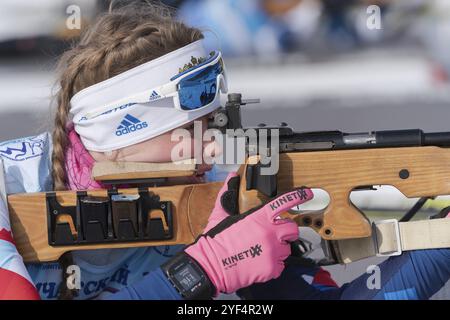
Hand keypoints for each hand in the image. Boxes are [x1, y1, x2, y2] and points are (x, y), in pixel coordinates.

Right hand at [185, 172, 313, 294]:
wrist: (211, 266)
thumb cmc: (216, 240)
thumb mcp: (221, 213)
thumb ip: (229, 192)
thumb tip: (232, 176)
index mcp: (259, 216)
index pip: (284, 202)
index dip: (298, 197)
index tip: (308, 194)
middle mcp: (270, 232)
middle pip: (292, 228)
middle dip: (285, 231)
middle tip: (273, 235)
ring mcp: (273, 251)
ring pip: (287, 248)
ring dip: (278, 249)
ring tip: (259, 251)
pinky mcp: (272, 268)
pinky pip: (281, 265)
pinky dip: (273, 264)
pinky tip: (258, 262)